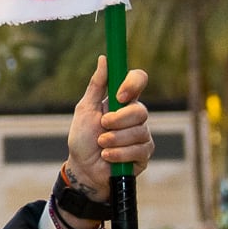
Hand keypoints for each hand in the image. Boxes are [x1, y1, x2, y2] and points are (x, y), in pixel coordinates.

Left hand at [67, 58, 152, 198]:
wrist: (83, 169)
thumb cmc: (83, 138)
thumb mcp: (85, 109)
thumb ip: (97, 85)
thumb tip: (104, 58)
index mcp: (123, 100)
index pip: (139, 80)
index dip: (133, 84)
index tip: (119, 95)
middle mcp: (136, 115)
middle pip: (140, 110)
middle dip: (117, 121)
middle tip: (102, 127)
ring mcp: (142, 134)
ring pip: (139, 131)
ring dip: (114, 140)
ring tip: (101, 145)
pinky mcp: (144, 153)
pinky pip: (138, 149)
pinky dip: (118, 153)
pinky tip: (108, 156)